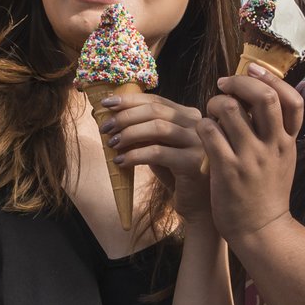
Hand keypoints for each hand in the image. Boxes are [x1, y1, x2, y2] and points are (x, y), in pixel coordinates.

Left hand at [101, 93, 211, 220]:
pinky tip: (121, 162)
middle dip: (126, 117)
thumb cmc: (175, 173)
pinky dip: (135, 155)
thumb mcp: (160, 146)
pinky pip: (158, 153)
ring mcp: (199, 143)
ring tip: (112, 144)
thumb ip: (144, 130)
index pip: (157, 100)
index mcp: (190, 116)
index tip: (106, 103)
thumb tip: (110, 117)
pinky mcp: (193, 163)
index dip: (129, 100)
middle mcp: (198, 125)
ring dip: (129, 133)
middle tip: (105, 128)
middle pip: (156, 111)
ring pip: (158, 128)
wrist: (196, 204)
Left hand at [198, 66, 303, 253]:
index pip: (292, 100)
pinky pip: (209, 132)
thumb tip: (259, 93)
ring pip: (230, 110)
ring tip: (210, 113)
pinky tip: (202, 131)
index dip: (273, 79)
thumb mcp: (281, 159)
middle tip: (223, 84)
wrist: (261, 230)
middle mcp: (273, 146)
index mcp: (288, 142)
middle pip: (264, 97)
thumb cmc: (266, 191)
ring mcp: (251, 158)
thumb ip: (274, 130)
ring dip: (215, 103)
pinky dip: (202, 124)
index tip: (252, 69)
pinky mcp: (227, 170)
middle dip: (240, 82)